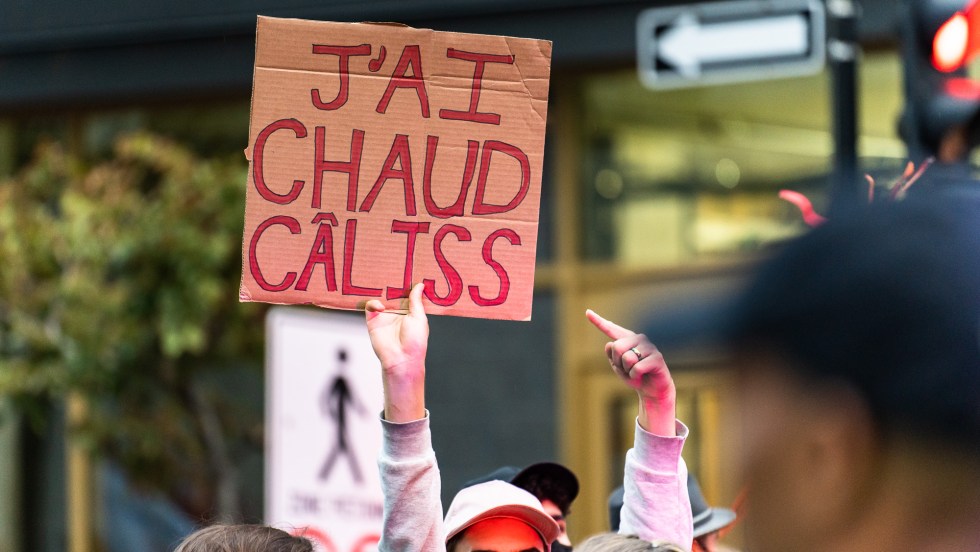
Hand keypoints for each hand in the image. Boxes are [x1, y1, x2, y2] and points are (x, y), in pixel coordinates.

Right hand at [366, 283, 428, 422]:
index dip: (406, 283)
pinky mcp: (373, 320)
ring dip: (380, 289)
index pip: (406, 293)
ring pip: (380, 296)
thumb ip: (416, 301)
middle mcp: (396, 312)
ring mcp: (384, 315)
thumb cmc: (415, 341)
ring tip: (382, 278)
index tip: (407, 269)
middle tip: (391, 267)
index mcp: (410, 311)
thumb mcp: (419, 317)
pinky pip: (370, 306)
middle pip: (392, 292)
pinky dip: (374, 302)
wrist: (401, 359)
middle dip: (391, 282)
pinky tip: (380, 306)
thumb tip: (420, 285)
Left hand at [586, 309, 675, 436]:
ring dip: (628, 371)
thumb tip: (610, 344)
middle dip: (618, 363)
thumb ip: (611, 355)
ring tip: (636, 372)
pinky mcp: (657, 357)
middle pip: (617, 347)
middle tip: (627, 369)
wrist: (652, 390)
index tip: (587, 312)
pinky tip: (642, 375)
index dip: (598, 321)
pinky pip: (637, 368)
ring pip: (627, 358)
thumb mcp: (618, 367)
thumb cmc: (634, 376)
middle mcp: (639, 338)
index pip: (611, 329)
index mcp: (627, 339)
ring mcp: (649, 346)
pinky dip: (635, 376)